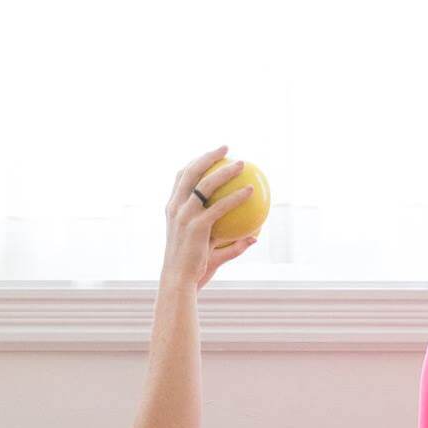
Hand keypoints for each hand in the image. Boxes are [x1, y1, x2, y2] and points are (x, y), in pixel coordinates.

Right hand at [160, 146, 257, 291]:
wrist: (179, 279)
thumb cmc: (193, 265)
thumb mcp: (209, 248)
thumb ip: (230, 240)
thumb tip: (255, 237)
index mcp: (172, 208)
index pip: (180, 176)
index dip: (195, 161)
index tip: (211, 155)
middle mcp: (176, 207)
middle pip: (191, 172)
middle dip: (208, 156)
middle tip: (226, 148)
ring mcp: (185, 216)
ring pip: (206, 185)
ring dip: (225, 171)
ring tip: (242, 164)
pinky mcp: (197, 226)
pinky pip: (220, 207)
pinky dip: (235, 197)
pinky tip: (250, 191)